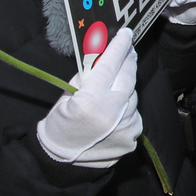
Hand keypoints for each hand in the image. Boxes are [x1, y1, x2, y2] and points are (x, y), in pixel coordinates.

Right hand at [36, 28, 142, 167]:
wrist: (65, 161)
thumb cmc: (61, 124)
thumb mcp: (69, 94)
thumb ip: (89, 74)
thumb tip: (105, 53)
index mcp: (92, 99)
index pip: (111, 64)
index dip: (119, 46)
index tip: (126, 33)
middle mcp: (113, 112)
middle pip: (128, 75)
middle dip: (128, 60)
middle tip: (127, 49)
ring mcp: (126, 125)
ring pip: (132, 94)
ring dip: (125, 87)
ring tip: (112, 89)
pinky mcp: (133, 136)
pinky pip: (134, 112)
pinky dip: (126, 107)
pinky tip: (115, 111)